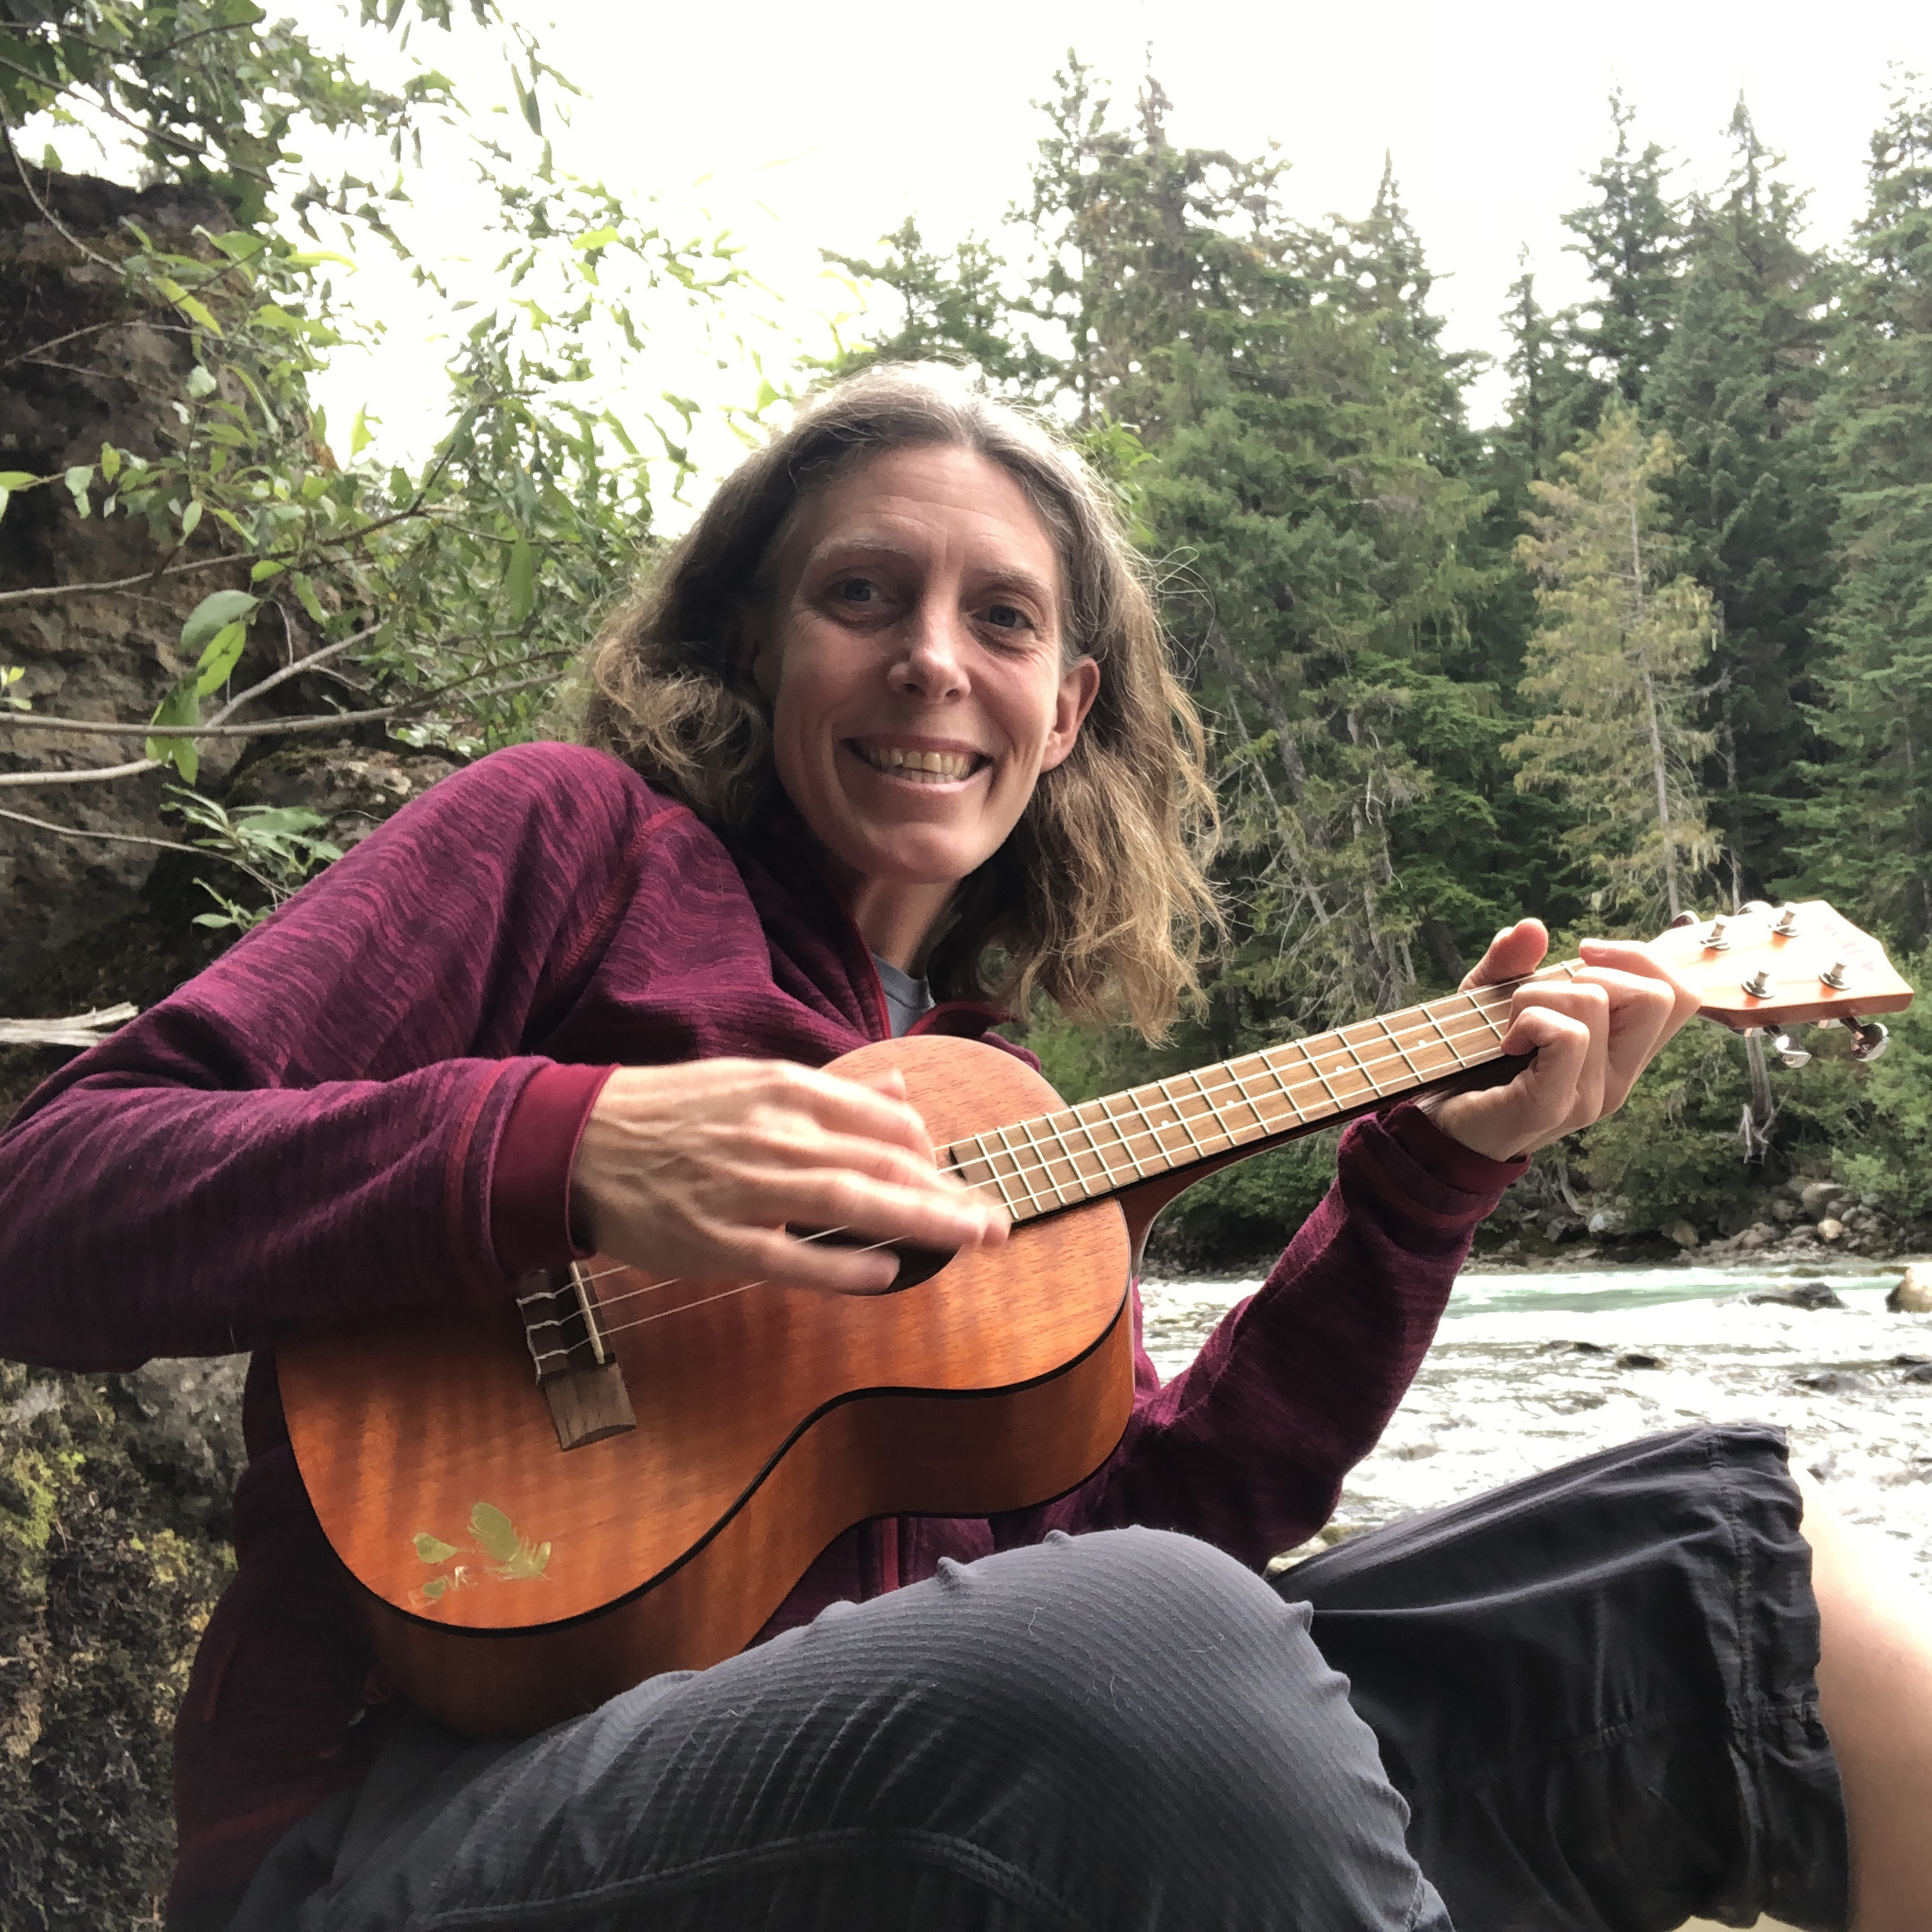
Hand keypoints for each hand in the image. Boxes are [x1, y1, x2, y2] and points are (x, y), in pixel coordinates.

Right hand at [569, 1058, 1008, 1293]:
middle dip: (949, 1193)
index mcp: (784, 1088)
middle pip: (883, 1161)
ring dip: (922, 1223)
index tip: (951, 1176)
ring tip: (971, 1239)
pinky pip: (797, 1259)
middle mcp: (775, 1134)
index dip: (930, 1151)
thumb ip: (831, 1092)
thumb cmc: (670, 1112)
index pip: (883, 1118)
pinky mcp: (719, 1243)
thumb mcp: (751, 1080)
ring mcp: (747, 1190)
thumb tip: (901, 1089)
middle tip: (998, 1221)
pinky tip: (888, 1273)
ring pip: (854, 1204)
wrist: (578, 1144)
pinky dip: (846, 1267)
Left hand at [1418, 919, 1699, 1163]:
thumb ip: (1512, 962)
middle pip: (1658, 995)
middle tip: (1544, 995)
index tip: (1585, 953)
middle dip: (1595, 971)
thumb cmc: (1471, 1063)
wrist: (1439, 1128)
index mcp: (1620, 1055)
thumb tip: (1532, 927)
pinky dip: (1529, 1020)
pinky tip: (1506, 1042)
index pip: (1680, 998)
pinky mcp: (1556, 1106)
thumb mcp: (1490, 1000)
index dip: (1642, 958)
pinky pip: (1568, 1036)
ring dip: (1538, 994)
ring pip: (1597, 1003)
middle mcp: (1619, 1079)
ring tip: (1512, 1024)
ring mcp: (1593, 1098)